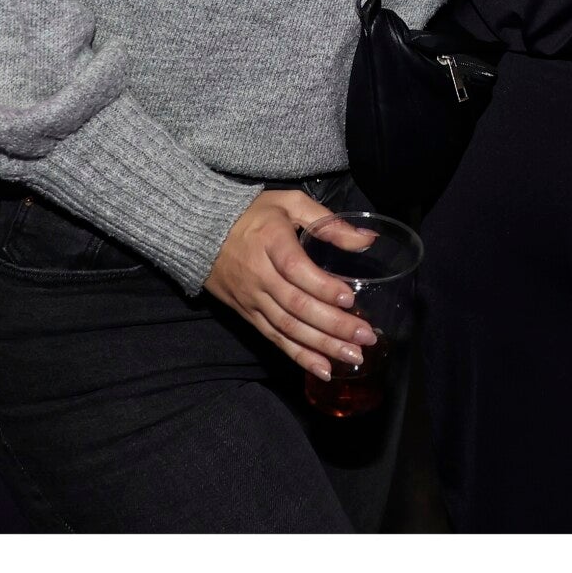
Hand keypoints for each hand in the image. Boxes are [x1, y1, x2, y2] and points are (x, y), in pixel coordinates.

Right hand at [203, 191, 378, 380]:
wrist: (204, 232)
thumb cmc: (255, 214)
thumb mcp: (291, 203)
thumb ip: (328, 222)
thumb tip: (368, 240)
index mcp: (270, 241)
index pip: (296, 269)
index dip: (322, 287)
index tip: (349, 298)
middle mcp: (259, 274)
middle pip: (296, 305)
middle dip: (333, 325)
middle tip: (365, 337)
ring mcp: (252, 299)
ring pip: (287, 328)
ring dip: (321, 346)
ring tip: (352, 358)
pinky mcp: (248, 315)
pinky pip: (274, 339)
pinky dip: (298, 356)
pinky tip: (323, 369)